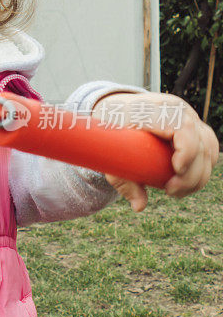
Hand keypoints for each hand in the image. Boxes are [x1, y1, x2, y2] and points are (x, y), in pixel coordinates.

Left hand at [92, 92, 218, 211]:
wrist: (114, 110)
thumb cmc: (110, 132)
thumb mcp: (108, 153)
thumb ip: (122, 179)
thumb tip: (139, 207)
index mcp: (152, 109)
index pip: (182, 126)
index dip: (187, 148)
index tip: (176, 170)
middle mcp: (175, 109)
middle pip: (199, 141)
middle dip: (191, 173)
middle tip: (170, 191)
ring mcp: (188, 117)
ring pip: (208, 148)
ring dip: (197, 175)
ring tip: (174, 191)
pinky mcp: (195, 126)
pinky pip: (209, 148)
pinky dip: (202, 169)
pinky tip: (186, 183)